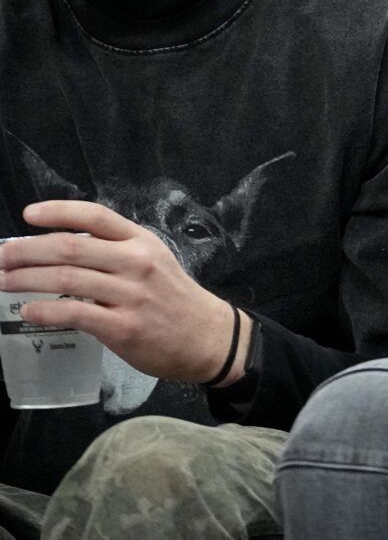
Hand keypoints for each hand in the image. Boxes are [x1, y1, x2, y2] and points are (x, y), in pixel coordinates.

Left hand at [0, 201, 245, 384]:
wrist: (207, 337)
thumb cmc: (173, 298)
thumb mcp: (154, 261)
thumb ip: (115, 252)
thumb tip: (60, 249)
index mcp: (141, 242)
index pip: (96, 216)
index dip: (58, 212)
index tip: (27, 214)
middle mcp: (136, 263)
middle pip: (71, 247)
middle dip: (26, 250)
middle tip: (1, 256)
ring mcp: (131, 295)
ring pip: (67, 278)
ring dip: (26, 279)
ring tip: (3, 281)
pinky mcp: (124, 327)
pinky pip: (75, 313)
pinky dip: (45, 310)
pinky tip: (28, 311)